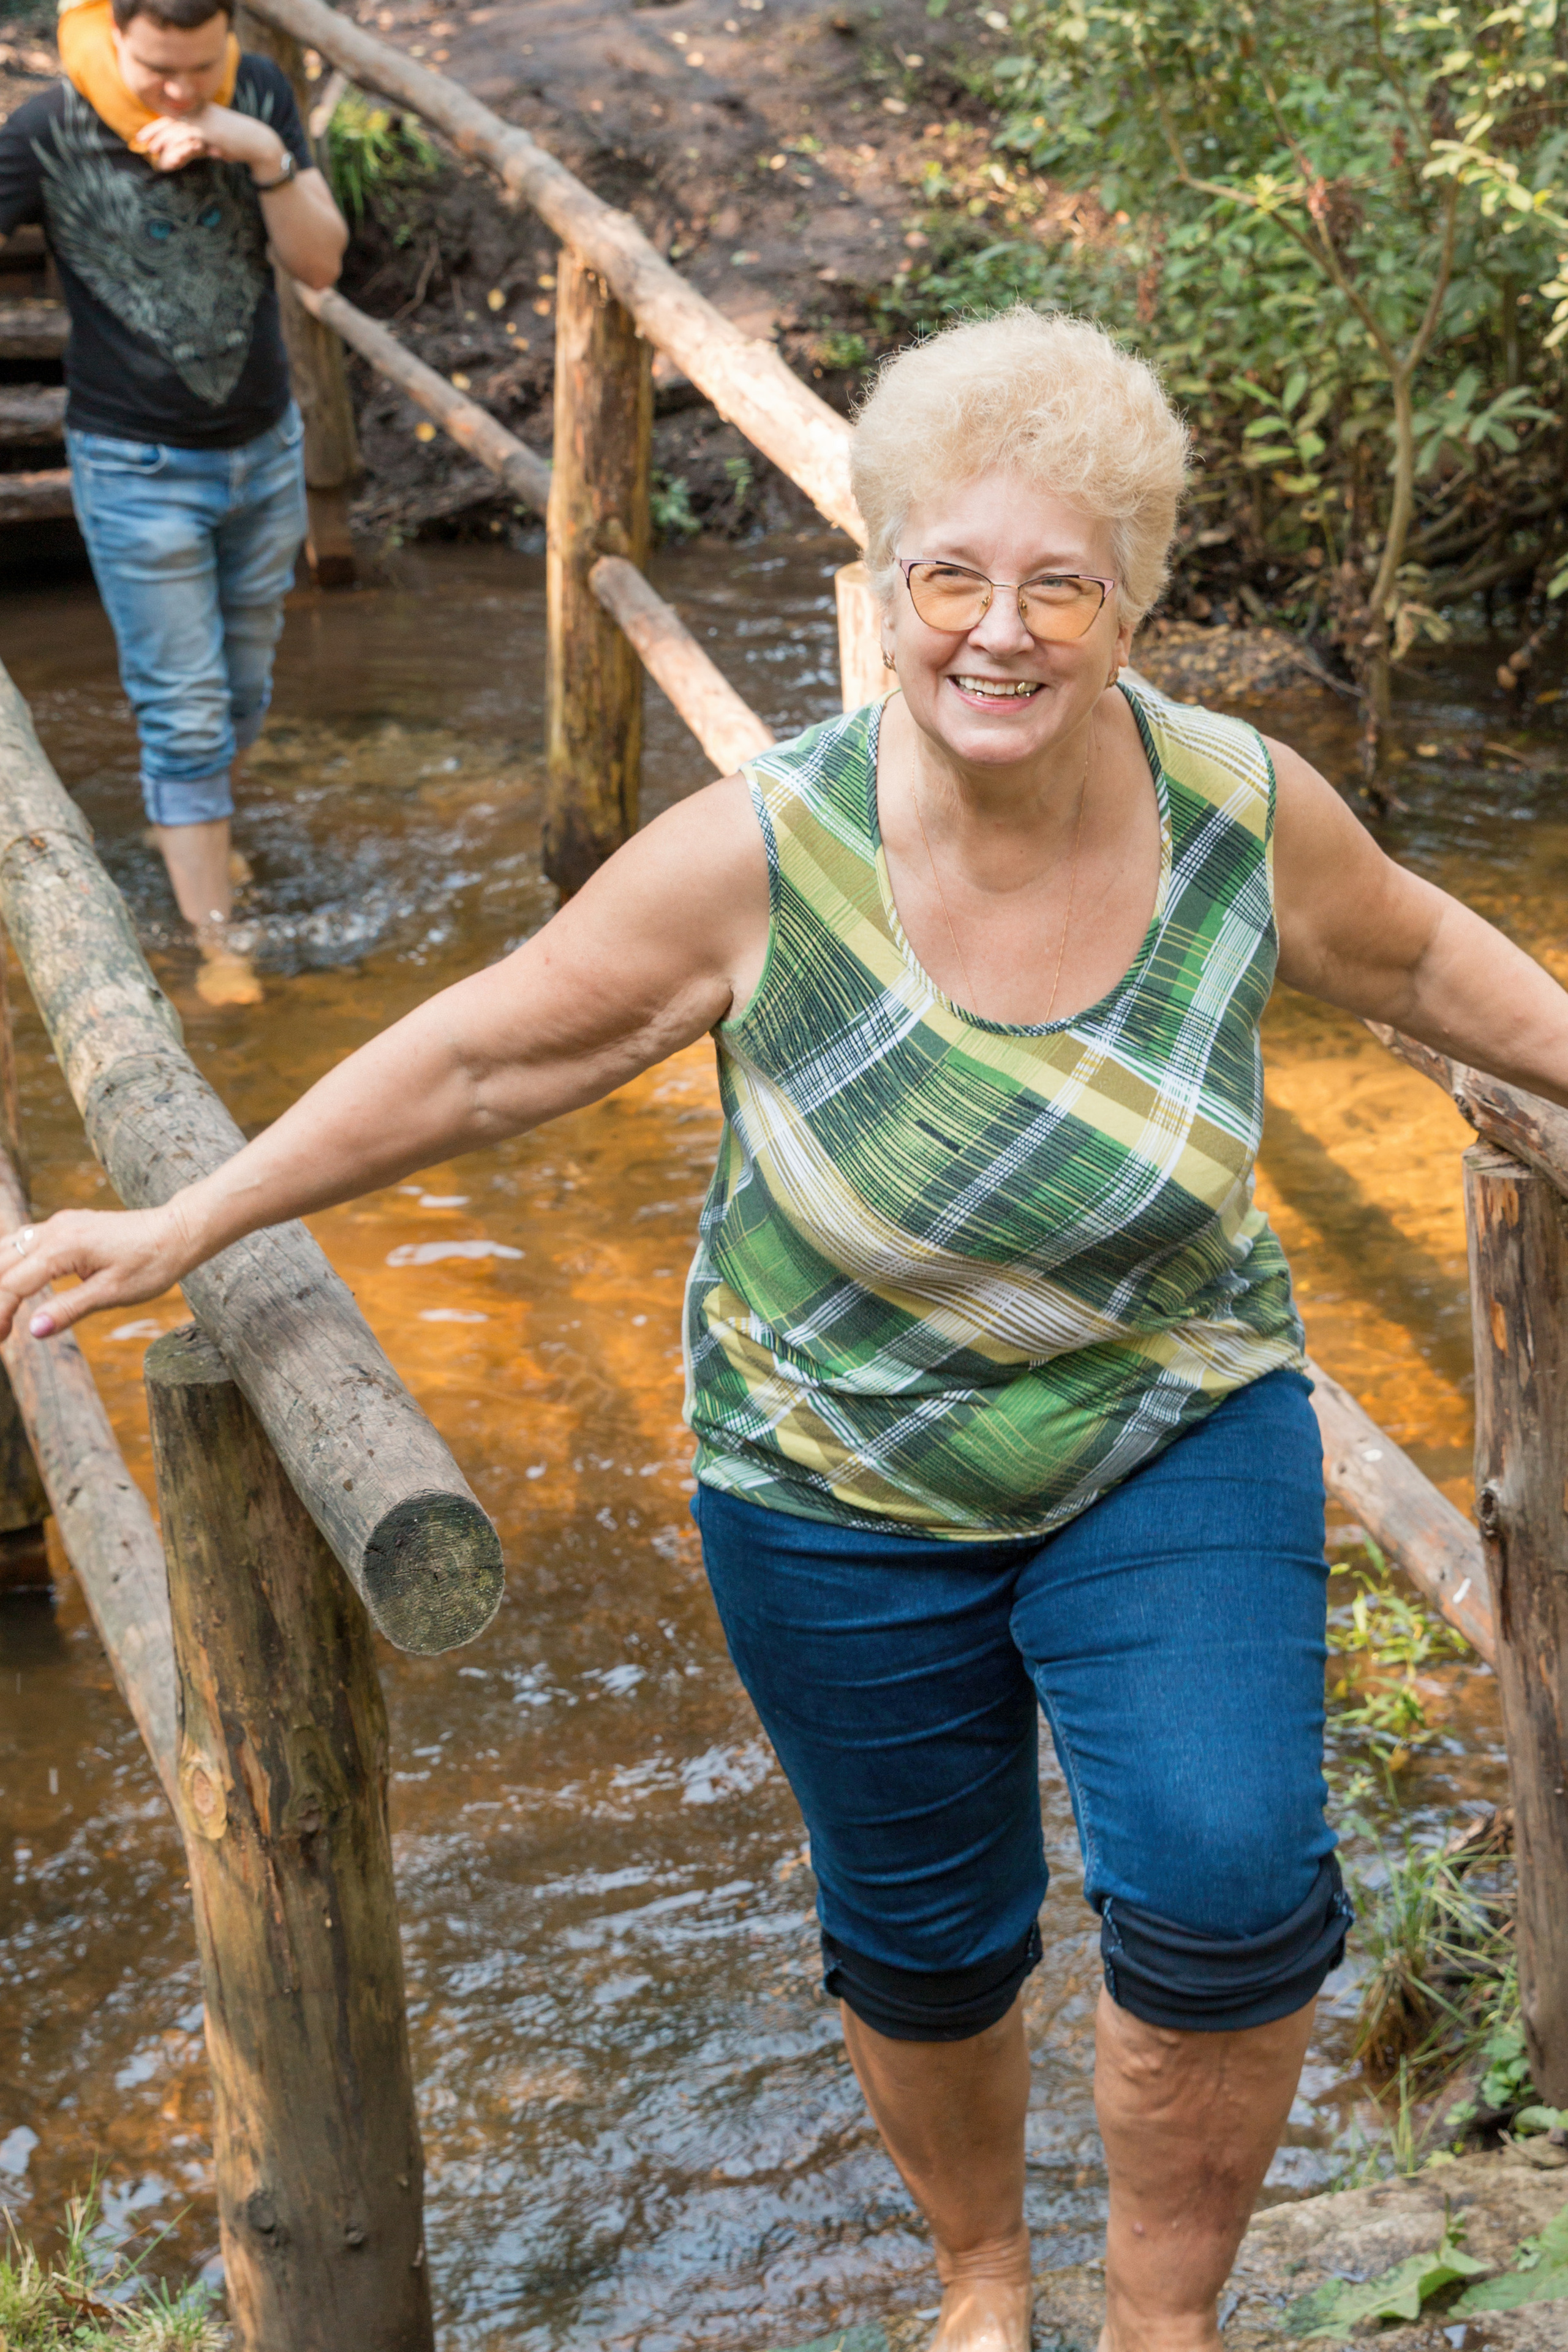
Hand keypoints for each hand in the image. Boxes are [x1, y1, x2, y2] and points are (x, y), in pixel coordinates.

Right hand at [0, 1204, 195, 1342]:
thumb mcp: (112, 1294)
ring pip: (8, 1249)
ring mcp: (59, 1224)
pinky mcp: (66, 1225)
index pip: (12, 1283)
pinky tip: (12, 1285)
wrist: (178, 1231)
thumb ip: (69, 1310)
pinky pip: (25, 1242)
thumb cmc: (152, 1263)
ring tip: (2, 1314)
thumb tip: (33, 1331)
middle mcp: (54, 1230)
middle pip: (2, 1264)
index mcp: (63, 1247)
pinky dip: (12, 1265)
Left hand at [135, 105, 286, 182]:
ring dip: (160, 139)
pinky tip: (167, 154)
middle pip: (169, 120)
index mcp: (199, 110)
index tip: (145, 134)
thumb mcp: (214, 140)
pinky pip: (184, 138)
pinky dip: (174, 146)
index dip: (157, 125)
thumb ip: (199, 142)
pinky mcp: (207, 131)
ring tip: (151, 149)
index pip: (173, 116)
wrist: (256, 142)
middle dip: (154, 131)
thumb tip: (188, 150)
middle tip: (140, 140)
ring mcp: (202, 120)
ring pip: (174, 129)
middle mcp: (198, 111)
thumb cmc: (236, 142)